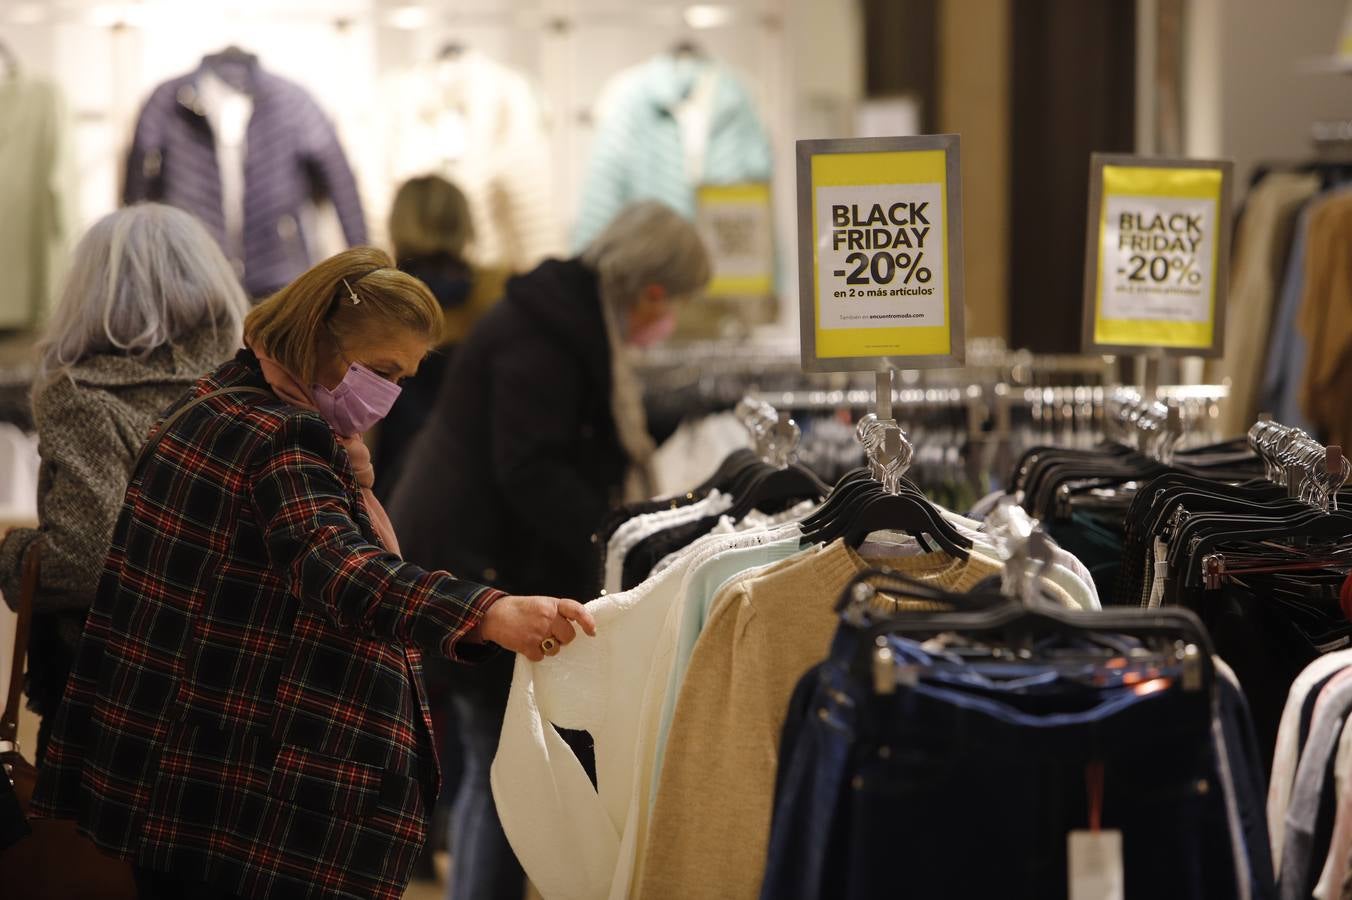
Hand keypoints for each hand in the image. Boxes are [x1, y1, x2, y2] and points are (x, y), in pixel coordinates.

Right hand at [477, 595, 596, 660]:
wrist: (495, 614)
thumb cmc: (521, 609)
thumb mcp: (541, 604)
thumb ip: (557, 613)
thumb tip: (576, 627)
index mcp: (552, 604)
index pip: (576, 610)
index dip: (587, 621)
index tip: (592, 632)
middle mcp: (548, 617)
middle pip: (569, 636)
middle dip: (563, 639)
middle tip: (551, 635)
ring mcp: (538, 632)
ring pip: (556, 649)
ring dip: (548, 648)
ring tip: (536, 638)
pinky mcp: (528, 646)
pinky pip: (540, 657)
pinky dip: (535, 654)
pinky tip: (527, 644)